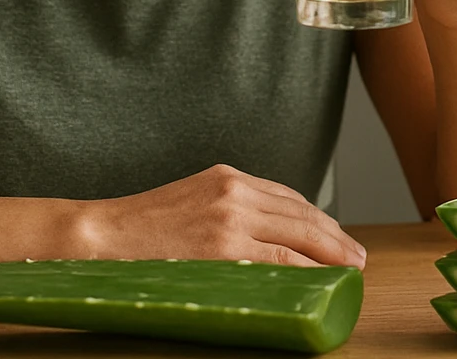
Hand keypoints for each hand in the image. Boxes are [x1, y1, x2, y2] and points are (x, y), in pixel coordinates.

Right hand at [86, 164, 365, 268]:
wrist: (100, 235)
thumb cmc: (141, 228)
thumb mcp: (191, 201)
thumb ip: (227, 210)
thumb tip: (262, 237)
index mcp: (227, 177)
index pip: (288, 198)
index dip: (319, 219)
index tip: (336, 236)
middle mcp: (235, 190)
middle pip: (303, 214)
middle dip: (335, 237)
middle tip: (356, 257)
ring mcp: (231, 217)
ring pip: (299, 235)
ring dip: (331, 253)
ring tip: (350, 270)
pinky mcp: (224, 245)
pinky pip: (281, 259)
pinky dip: (308, 269)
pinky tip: (323, 280)